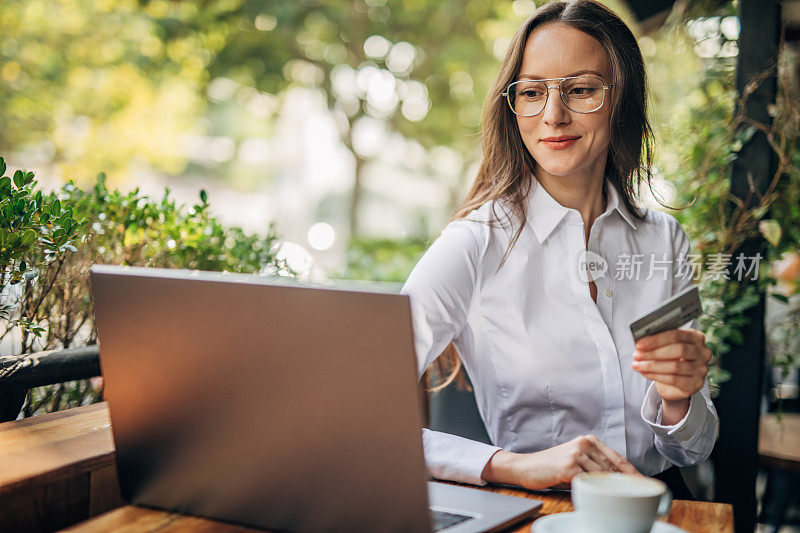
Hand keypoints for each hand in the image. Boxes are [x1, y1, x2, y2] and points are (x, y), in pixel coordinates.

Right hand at [481, 435, 639, 489]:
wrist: (524, 467)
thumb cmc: (550, 468)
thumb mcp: (575, 462)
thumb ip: (594, 467)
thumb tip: (618, 483)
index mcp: (588, 441)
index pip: (618, 460)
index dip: (634, 475)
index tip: (647, 486)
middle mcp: (584, 444)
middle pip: (614, 469)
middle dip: (627, 485)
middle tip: (640, 498)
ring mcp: (577, 454)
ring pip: (604, 476)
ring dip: (613, 491)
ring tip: (623, 502)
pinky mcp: (569, 466)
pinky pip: (589, 482)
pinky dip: (596, 492)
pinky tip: (601, 500)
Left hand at [631, 328, 710, 403]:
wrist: (675, 383)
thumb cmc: (669, 359)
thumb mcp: (665, 347)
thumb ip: (658, 342)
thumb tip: (641, 342)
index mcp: (696, 337)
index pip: (677, 335)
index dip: (657, 339)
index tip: (639, 344)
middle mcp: (703, 352)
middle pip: (679, 350)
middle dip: (654, 353)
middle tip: (637, 355)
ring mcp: (702, 369)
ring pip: (675, 366)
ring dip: (652, 366)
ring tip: (636, 365)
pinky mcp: (696, 384)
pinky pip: (674, 380)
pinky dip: (656, 376)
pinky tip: (644, 373)